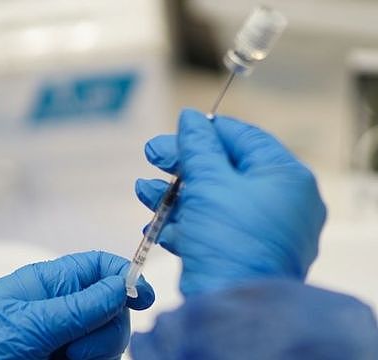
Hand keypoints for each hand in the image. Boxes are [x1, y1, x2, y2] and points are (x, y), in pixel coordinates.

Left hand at [0, 251, 153, 359]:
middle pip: (112, 309)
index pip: (99, 267)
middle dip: (106, 329)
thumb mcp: (27, 322)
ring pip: (107, 341)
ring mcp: (62, 339)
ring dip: (96, 353)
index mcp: (49, 284)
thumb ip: (79, 307)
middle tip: (74, 349)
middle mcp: (60, 309)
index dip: (125, 276)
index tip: (142, 297)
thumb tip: (124, 284)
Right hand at [136, 108, 325, 295]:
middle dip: (182, 164)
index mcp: (285, 178)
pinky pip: (209, 228)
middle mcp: (278, 203)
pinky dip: (181, 223)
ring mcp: (259, 230)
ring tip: (143, 189)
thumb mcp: (210, 182)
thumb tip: (190, 117)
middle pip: (224, 169)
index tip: (177, 127)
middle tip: (151, 154)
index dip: (207, 130)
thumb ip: (198, 146)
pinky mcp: (238, 252)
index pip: (245, 139)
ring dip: (173, 194)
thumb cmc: (230, 239)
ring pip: (211, 200)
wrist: (233, 305)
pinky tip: (155, 222)